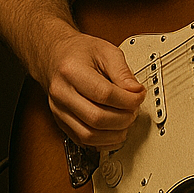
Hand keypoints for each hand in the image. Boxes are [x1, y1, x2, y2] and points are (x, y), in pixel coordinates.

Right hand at [37, 29, 145, 149]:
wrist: (54, 56)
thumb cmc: (78, 52)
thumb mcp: (105, 50)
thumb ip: (122, 71)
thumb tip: (136, 91)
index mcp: (71, 71)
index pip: (104, 94)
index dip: (127, 100)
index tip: (138, 96)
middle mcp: (61, 93)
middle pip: (96, 118)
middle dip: (123, 119)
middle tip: (133, 110)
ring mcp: (59, 110)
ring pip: (89, 135)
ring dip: (114, 134)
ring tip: (126, 122)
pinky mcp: (61, 122)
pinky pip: (83, 141)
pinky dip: (103, 141)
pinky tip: (114, 131)